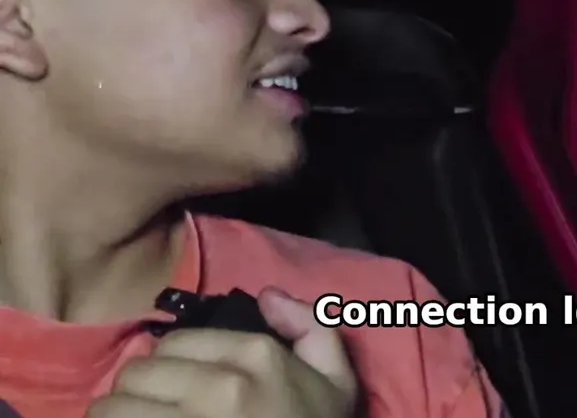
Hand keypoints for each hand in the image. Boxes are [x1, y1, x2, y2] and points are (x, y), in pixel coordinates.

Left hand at [88, 288, 358, 417]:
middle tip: (152, 410)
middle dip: (138, 392)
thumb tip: (268, 296)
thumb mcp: (337, 379)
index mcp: (258, 356)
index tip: (177, 386)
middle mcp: (221, 387)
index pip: (172, 343)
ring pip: (112, 409)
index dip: (170, 365)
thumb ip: (311, 326)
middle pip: (136, 374)